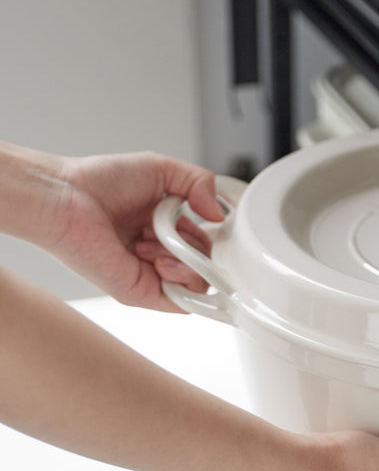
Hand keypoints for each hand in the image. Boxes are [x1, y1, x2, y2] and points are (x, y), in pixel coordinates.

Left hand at [50, 151, 224, 310]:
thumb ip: (200, 183)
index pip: (202, 243)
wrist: (67, 198)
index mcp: (161, 228)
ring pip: (199, 284)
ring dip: (189, 262)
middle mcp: (156, 253)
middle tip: (172, 230)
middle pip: (204, 264)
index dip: (207, 232)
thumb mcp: (162, 169)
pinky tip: (160, 260)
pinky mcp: (142, 293)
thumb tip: (220, 214)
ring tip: (156, 244)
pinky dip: (183, 280)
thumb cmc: (98, 182)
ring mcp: (150, 276)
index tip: (200, 219)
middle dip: (196, 246)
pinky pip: (184, 301)